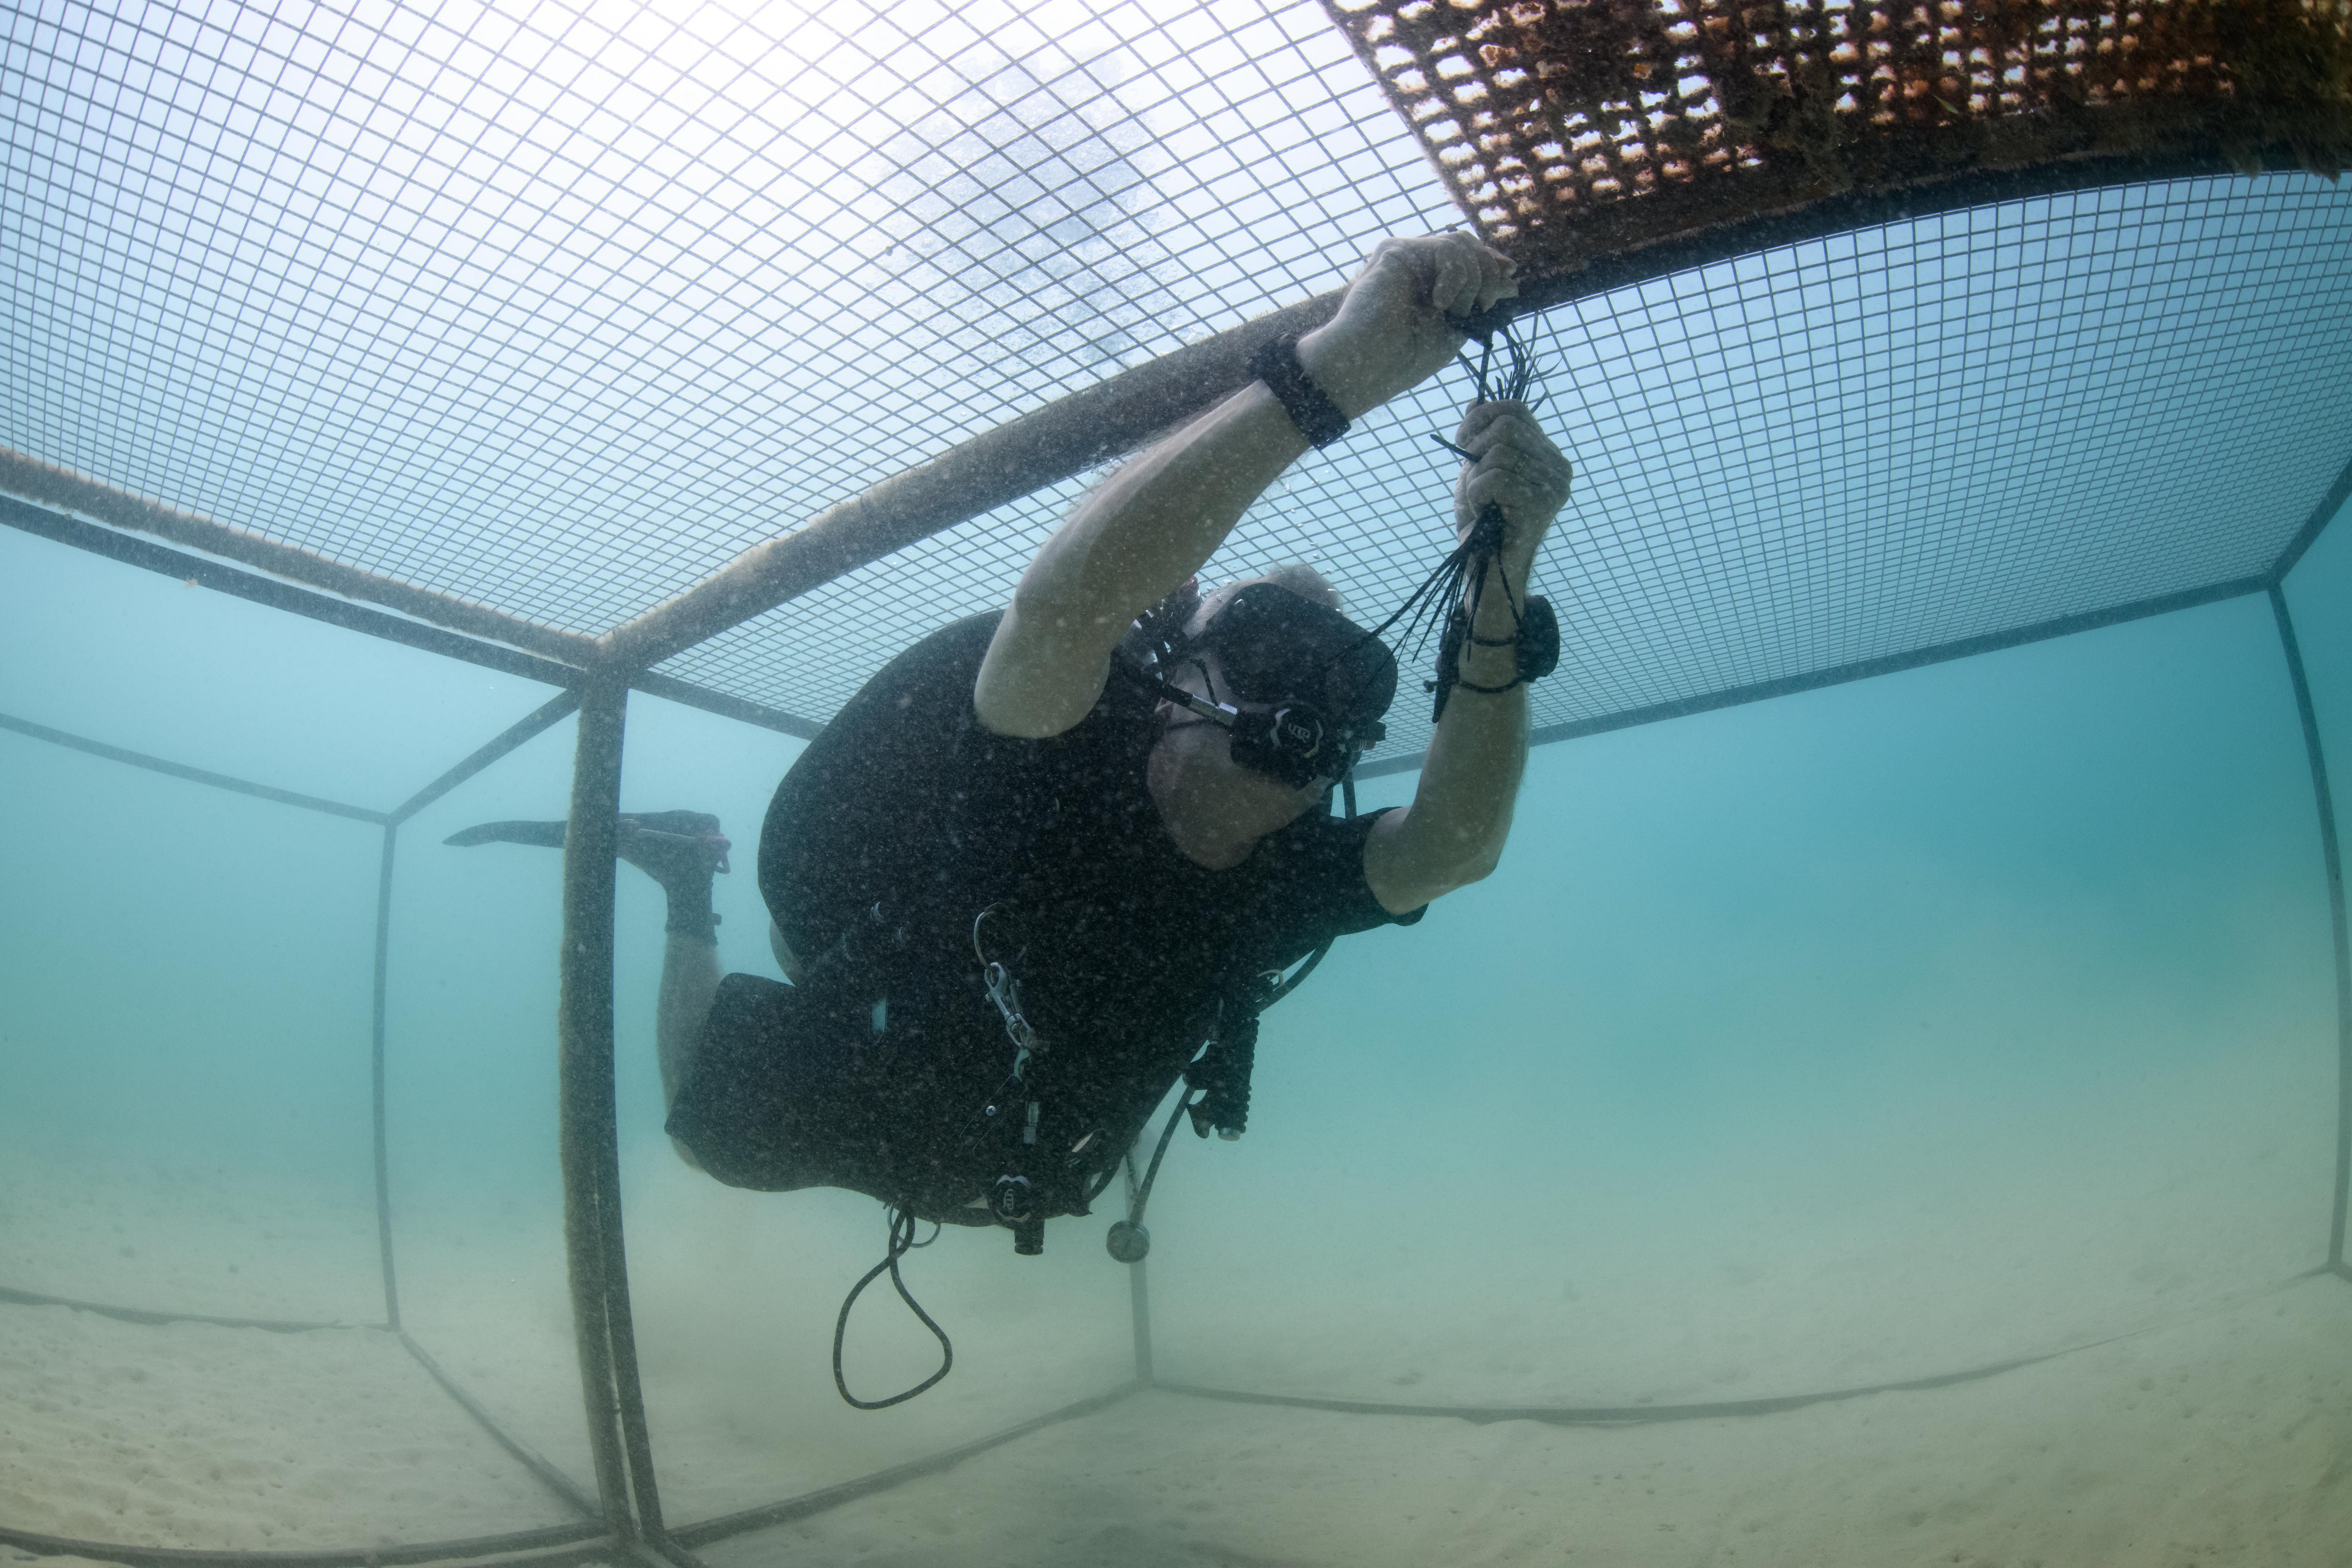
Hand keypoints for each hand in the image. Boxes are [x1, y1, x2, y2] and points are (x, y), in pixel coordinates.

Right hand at [1297, 233, 1517, 415]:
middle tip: (1487, 303)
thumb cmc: (1405, 357)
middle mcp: (1416, 266)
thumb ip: (1479, 301)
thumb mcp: (1457, 328)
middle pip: (1467, 245)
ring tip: (1456, 311)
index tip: (1510, 279)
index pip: (1468, 257)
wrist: (1369, 365)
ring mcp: (1404, 256)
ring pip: (1460, 244)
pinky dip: (1454, 276)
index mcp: (1429, 283)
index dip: (1492, 263)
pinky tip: (1440, 303)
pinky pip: (1445, 248)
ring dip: (1471, 279)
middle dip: (1488, 271)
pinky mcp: (1394, 251)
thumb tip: (1511, 280)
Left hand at [1453, 401, 1570, 565]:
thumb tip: (1474, 401)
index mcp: (1547, 455)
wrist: (1485, 569)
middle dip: (1475, 446)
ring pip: (1499, 452)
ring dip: (1475, 478)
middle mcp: (1558, 468)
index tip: (1464, 440)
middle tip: (1470, 474)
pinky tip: (1484, 512)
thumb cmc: (1482, 523)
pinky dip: (1476, 494)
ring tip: (1482, 503)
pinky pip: (1494, 478)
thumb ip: (1480, 437)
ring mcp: (1554, 487)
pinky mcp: (1540, 505)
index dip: (1481, 417)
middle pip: (1506, 426)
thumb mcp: (1476, 471)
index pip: (1516, 409)